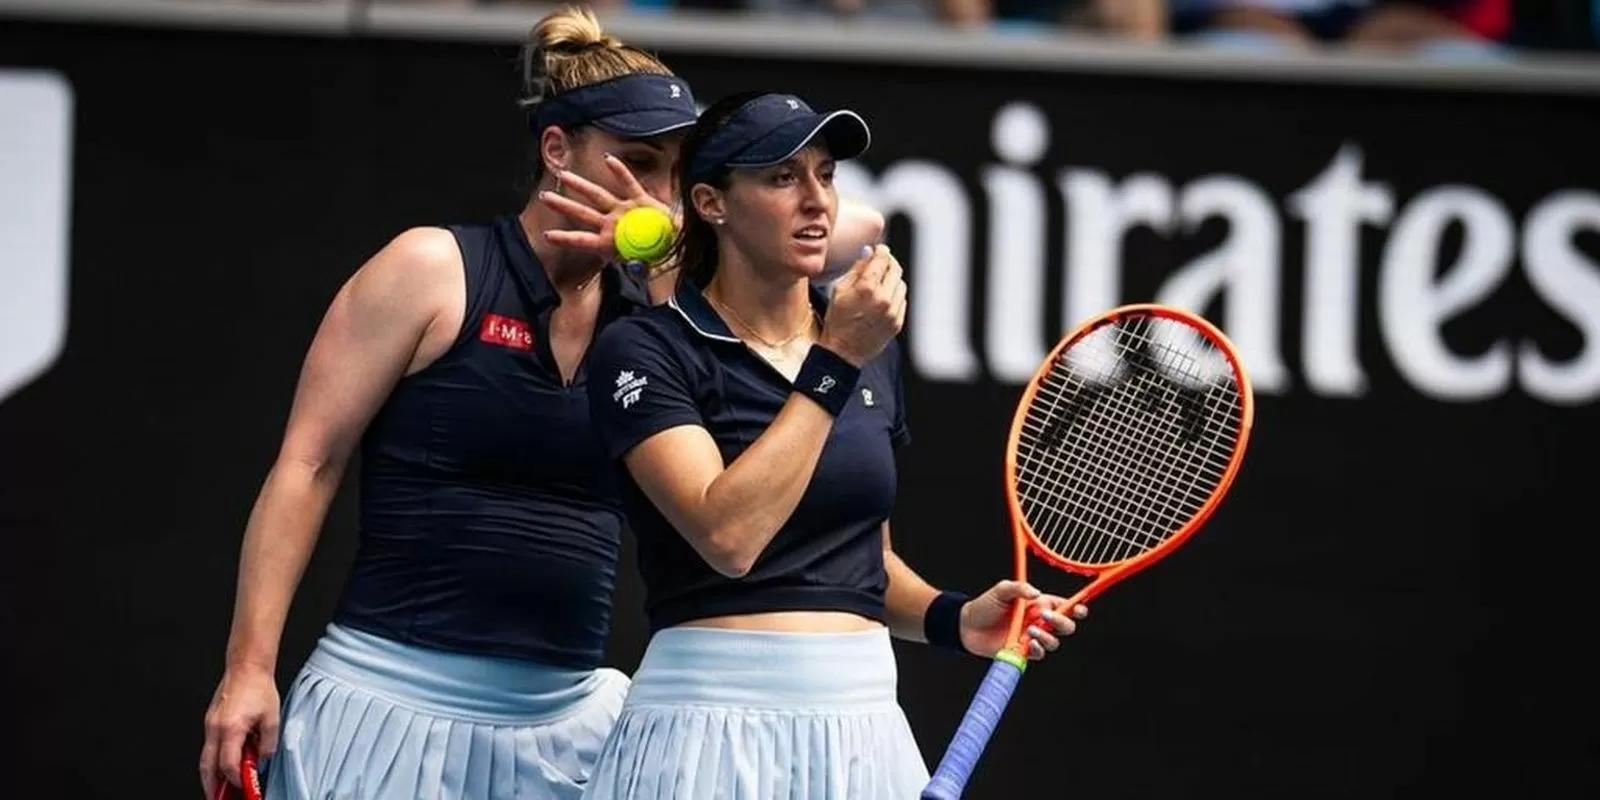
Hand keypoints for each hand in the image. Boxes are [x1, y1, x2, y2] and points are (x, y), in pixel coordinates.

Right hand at [200, 664, 279, 797]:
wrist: (246, 667)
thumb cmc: (258, 687)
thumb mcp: (272, 717)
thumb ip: (268, 742)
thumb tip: (263, 759)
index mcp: (231, 728)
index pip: (228, 764)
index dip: (235, 779)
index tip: (244, 787)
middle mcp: (215, 728)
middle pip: (207, 767)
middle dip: (211, 786)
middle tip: (218, 798)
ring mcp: (210, 725)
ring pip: (204, 758)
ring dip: (209, 776)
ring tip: (218, 789)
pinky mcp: (210, 721)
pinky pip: (208, 746)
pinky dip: (212, 760)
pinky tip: (222, 766)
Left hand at [538, 154, 678, 261]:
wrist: (678, 245)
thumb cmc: (660, 259)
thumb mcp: (647, 269)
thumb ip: (640, 269)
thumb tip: (635, 266)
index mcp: (610, 243)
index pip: (583, 240)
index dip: (566, 238)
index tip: (547, 235)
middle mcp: (613, 224)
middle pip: (583, 213)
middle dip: (564, 206)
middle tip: (544, 197)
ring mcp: (625, 211)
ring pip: (599, 196)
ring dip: (581, 186)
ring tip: (564, 175)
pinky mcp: (641, 201)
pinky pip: (629, 183)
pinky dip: (619, 171)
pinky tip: (608, 159)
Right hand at [817, 244, 906, 366]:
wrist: (843, 352)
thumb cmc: (837, 323)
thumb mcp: (839, 291)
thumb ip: (856, 270)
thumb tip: (868, 253)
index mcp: (866, 289)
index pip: (882, 259)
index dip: (882, 251)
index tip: (880, 249)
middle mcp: (883, 299)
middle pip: (895, 269)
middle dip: (889, 262)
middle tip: (882, 262)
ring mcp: (892, 312)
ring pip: (901, 284)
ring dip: (893, 279)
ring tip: (881, 283)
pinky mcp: (897, 322)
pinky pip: (902, 301)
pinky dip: (895, 295)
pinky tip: (883, 299)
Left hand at [959, 580, 1089, 660]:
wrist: (966, 626)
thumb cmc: (985, 606)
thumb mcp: (1001, 591)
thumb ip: (1018, 588)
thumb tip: (1036, 593)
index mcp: (1039, 604)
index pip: (1064, 606)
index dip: (1076, 607)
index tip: (1079, 608)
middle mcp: (1039, 622)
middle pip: (1066, 626)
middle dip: (1063, 622)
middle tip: (1044, 616)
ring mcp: (1032, 637)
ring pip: (1055, 641)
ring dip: (1047, 637)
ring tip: (1029, 630)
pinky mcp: (1024, 652)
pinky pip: (1040, 653)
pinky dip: (1038, 649)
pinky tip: (1028, 643)